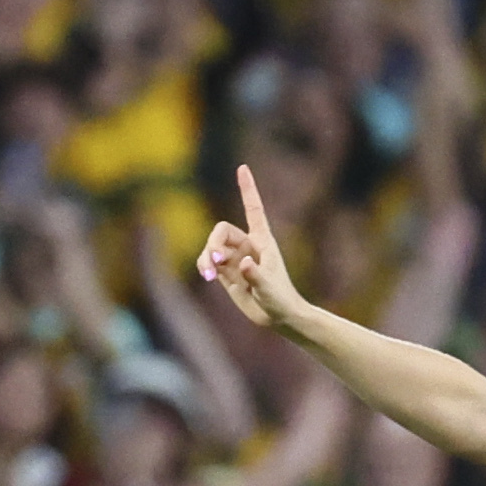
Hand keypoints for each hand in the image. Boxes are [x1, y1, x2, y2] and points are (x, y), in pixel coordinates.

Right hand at [193, 161, 304, 328]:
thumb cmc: (281, 300)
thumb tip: (243, 262)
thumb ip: (257, 275)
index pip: (253, 208)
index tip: (242, 168)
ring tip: (209, 275)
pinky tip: (207, 275)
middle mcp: (247, 245)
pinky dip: (204, 266)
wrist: (277, 317)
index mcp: (262, 241)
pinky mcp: (226, 272)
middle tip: (214, 261)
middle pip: (221, 230)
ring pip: (212, 247)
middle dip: (213, 243)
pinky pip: (208, 262)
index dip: (247, 188)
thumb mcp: (270, 289)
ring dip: (206, 257)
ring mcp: (235, 258)